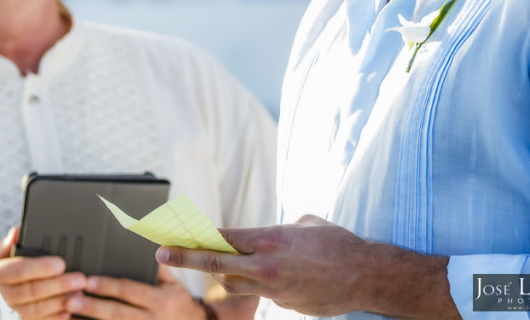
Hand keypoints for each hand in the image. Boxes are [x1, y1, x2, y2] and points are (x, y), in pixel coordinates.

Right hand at [0, 227, 86, 318]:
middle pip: (31, 291)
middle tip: (79, 279)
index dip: (41, 267)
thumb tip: (19, 231)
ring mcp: (4, 314)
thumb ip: (5, 246)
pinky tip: (66, 314)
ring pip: (34, 310)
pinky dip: (51, 319)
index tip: (61, 263)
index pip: (19, 270)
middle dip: (58, 285)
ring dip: (58, 303)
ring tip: (78, 296)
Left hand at [66, 265, 206, 318]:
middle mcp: (152, 318)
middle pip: (117, 313)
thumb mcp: (173, 283)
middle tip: (70, 299)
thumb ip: (159, 265)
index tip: (89, 281)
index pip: (130, 291)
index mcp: (160, 299)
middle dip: (92, 306)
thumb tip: (145, 242)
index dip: (108, 286)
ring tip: (68, 316)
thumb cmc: (177, 302)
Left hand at [156, 215, 456, 319]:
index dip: (194, 237)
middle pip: (217, 264)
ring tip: (214, 264)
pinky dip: (260, 283)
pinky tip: (277, 275)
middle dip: (186, 258)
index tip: (172, 235)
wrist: (368, 276)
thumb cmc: (338, 242)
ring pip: (234, 284)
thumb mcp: (304, 223)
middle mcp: (266, 267)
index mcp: (270, 240)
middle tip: (161, 254)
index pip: (222, 238)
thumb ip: (277, 230)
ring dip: (224, 274)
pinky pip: (263, 293)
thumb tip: (265, 237)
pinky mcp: (286, 306)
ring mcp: (275, 290)